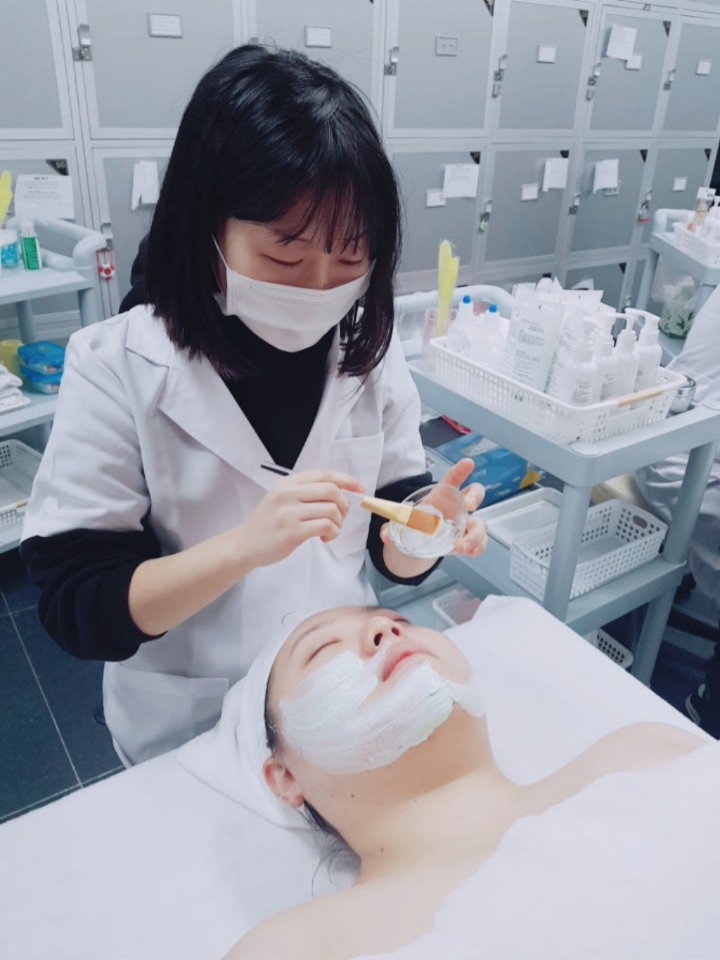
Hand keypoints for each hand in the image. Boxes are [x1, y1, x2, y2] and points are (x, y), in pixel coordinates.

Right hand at [240, 470, 364, 567]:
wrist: (245, 544)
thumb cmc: (267, 523)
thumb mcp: (281, 498)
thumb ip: (305, 492)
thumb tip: (339, 491)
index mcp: (287, 483)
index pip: (324, 474)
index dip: (346, 480)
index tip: (360, 488)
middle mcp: (288, 494)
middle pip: (331, 490)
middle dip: (344, 504)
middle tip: (340, 516)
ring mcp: (290, 513)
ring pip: (331, 510)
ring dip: (338, 523)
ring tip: (330, 530)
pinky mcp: (293, 532)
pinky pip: (326, 526)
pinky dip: (332, 533)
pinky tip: (324, 538)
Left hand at [378, 458, 487, 558]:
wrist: (423, 539)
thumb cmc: (418, 522)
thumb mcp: (404, 523)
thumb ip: (393, 527)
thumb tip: (384, 535)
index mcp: (441, 495)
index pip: (453, 479)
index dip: (461, 470)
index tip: (468, 463)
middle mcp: (457, 506)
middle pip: (475, 493)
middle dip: (476, 496)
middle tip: (469, 505)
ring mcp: (466, 522)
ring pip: (480, 523)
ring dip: (474, 535)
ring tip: (460, 546)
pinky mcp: (469, 538)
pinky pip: (480, 541)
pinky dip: (478, 547)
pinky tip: (470, 552)